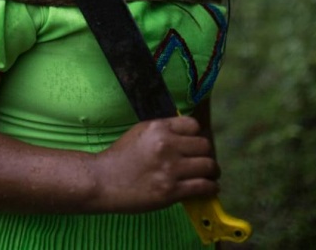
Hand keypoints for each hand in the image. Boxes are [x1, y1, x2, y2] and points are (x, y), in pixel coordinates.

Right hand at [89, 115, 218, 212]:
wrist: (102, 180)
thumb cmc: (119, 157)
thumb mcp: (140, 133)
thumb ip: (163, 131)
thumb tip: (188, 136)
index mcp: (158, 128)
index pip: (193, 125)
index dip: (197, 136)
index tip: (194, 145)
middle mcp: (167, 145)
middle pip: (205, 146)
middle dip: (206, 155)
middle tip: (203, 163)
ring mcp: (170, 168)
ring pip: (209, 166)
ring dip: (212, 172)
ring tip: (209, 176)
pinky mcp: (171, 190)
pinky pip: (204, 186)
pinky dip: (211, 188)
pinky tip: (208, 188)